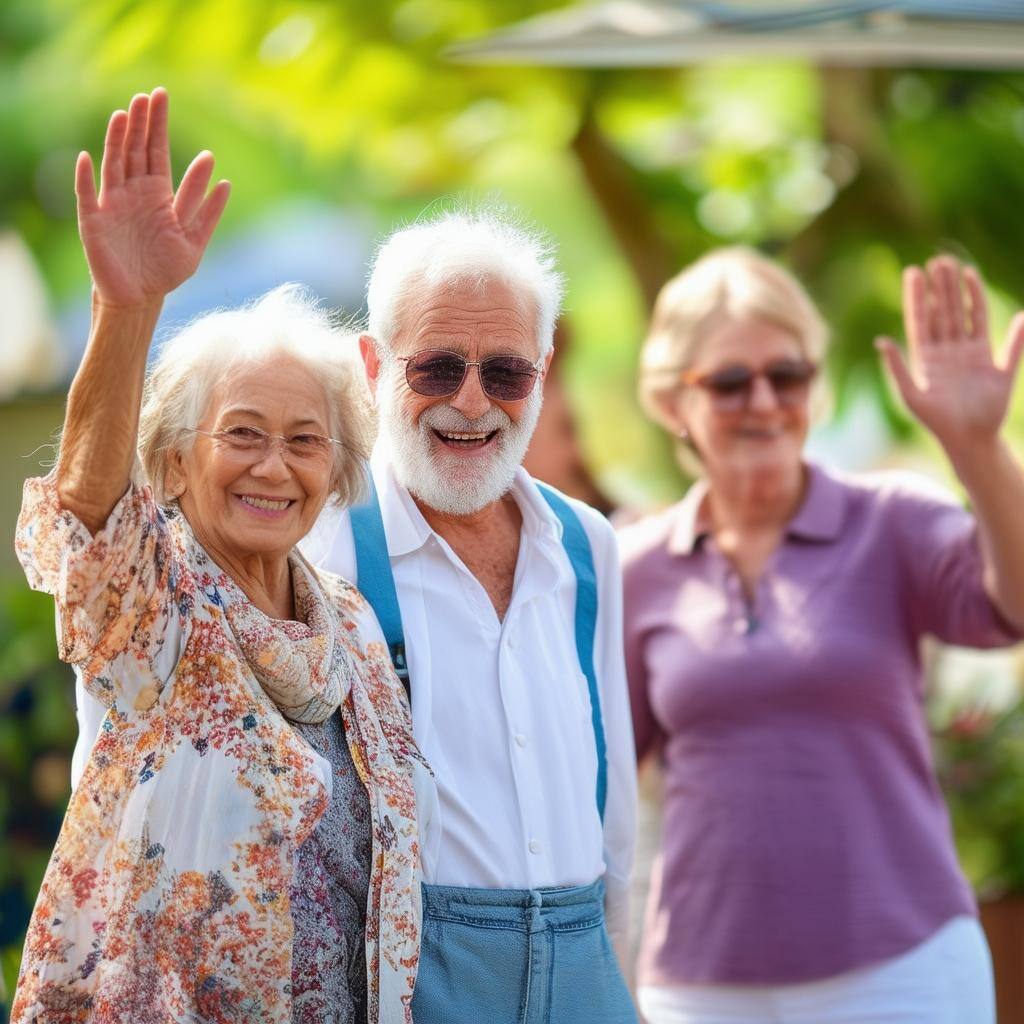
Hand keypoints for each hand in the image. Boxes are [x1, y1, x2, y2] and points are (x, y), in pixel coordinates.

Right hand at [75, 88, 230, 308]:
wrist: (140, 298)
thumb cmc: (166, 270)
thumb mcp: (194, 242)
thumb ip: (207, 213)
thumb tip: (224, 181)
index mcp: (159, 195)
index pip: (158, 152)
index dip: (160, 126)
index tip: (163, 98)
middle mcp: (134, 193)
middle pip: (137, 150)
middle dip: (142, 123)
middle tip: (147, 96)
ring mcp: (113, 204)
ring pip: (114, 164)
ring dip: (118, 139)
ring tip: (126, 114)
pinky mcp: (94, 221)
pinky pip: (87, 195)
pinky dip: (85, 178)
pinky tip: (86, 158)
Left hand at [877, 255, 1023, 453]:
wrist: (968, 439)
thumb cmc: (935, 421)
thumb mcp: (910, 394)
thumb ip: (896, 367)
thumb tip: (880, 340)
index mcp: (926, 358)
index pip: (920, 320)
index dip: (917, 297)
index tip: (913, 272)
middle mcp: (948, 352)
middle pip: (943, 312)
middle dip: (941, 287)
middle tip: (938, 259)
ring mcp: (971, 354)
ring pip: (965, 316)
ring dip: (961, 292)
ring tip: (958, 266)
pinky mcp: (993, 362)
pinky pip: (994, 332)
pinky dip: (990, 312)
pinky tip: (985, 290)